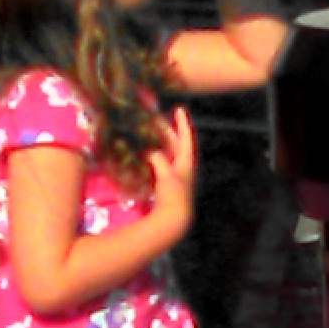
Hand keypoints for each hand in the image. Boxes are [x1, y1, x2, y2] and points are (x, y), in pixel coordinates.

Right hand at [146, 108, 197, 235]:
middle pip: (174, 143)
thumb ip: (158, 159)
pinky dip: (152, 155)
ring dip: (158, 142)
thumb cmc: (173, 195)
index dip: (182, 123)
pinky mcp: (165, 183)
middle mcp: (182, 166)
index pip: (186, 137)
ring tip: (148, 131)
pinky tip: (143, 152)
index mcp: (186, 161)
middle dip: (166, 130)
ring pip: (166, 152)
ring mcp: (174, 174)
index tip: (179, 109)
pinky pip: (159, 163)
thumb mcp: (166, 174)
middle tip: (155, 118)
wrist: (173, 218)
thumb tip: (150, 150)